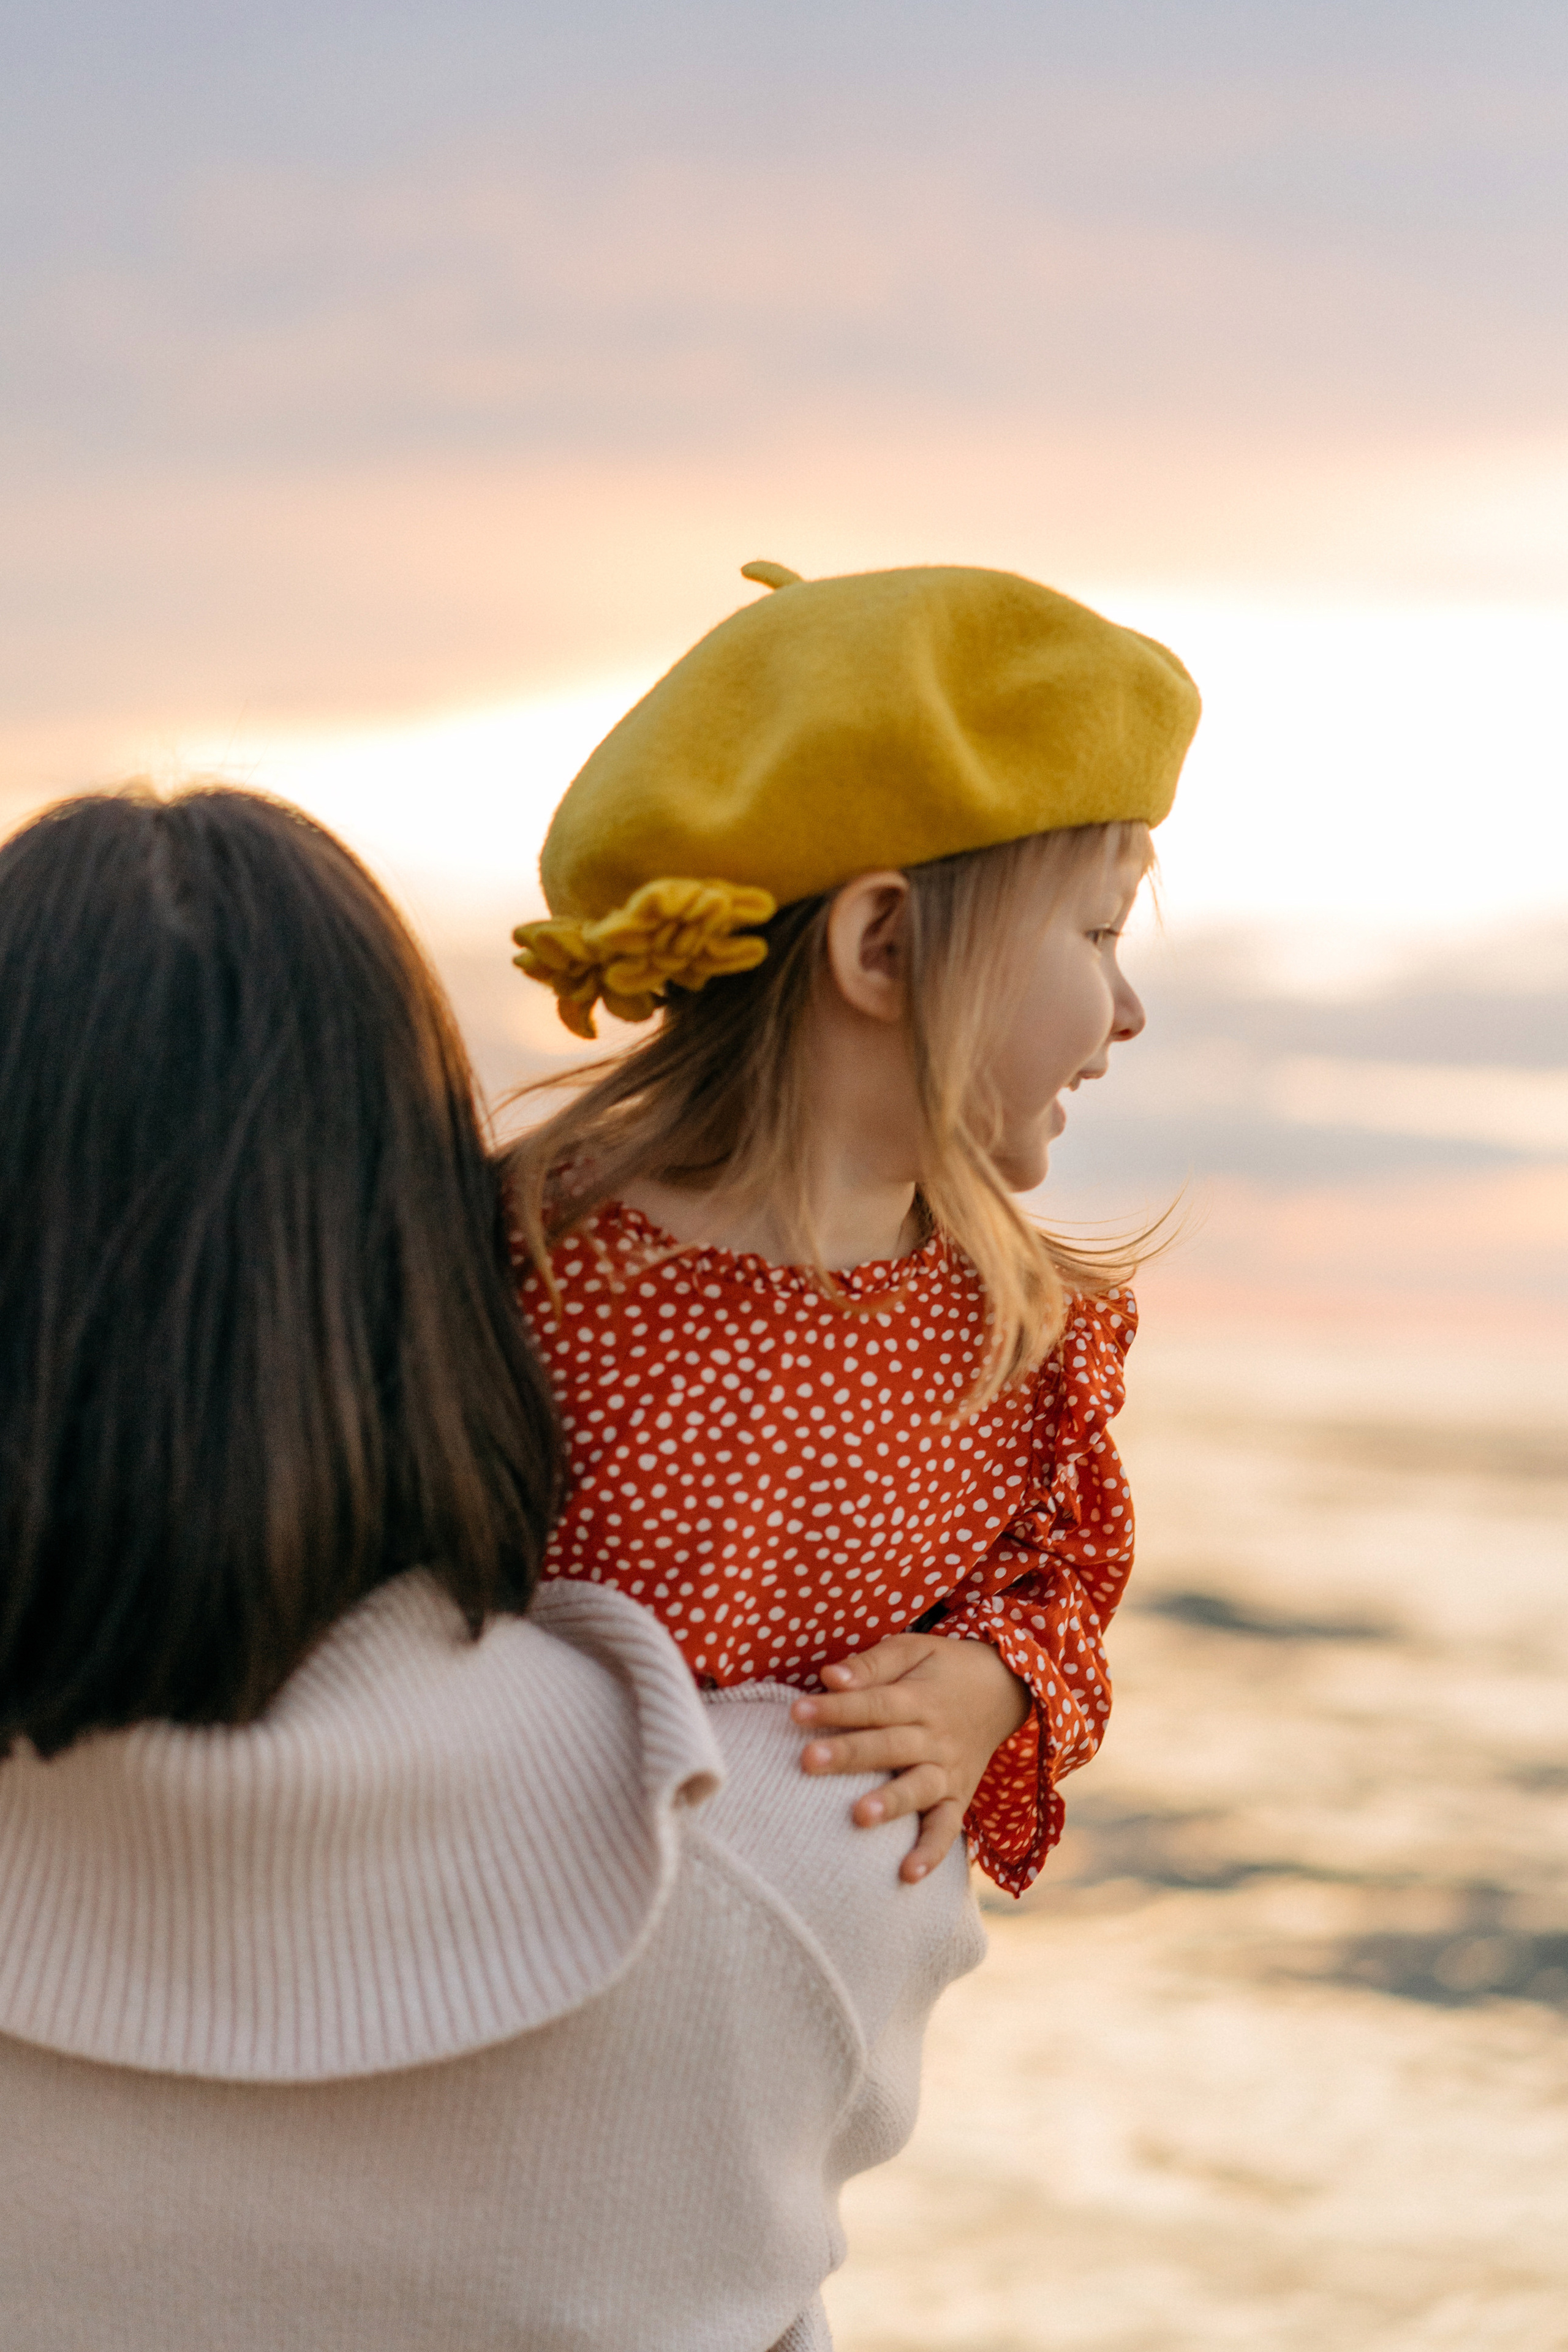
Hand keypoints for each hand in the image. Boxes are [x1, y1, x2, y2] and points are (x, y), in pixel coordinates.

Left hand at [791, 1633, 1030, 1882]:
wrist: (1005, 1689)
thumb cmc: (942, 1669)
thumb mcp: (912, 1650)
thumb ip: (871, 1664)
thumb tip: (829, 1677)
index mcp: (919, 1698)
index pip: (874, 1703)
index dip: (836, 1708)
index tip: (795, 1712)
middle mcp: (935, 1737)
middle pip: (889, 1746)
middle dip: (849, 1754)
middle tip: (807, 1761)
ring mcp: (948, 1771)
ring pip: (918, 1788)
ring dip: (891, 1803)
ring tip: (859, 1816)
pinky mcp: (958, 1798)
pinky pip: (947, 1828)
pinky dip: (931, 1852)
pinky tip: (907, 1875)